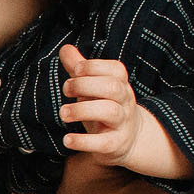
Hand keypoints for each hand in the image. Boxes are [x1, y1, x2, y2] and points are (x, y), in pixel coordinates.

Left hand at [58, 44, 136, 161]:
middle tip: (66, 90)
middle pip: (112, 87)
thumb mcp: (93, 86)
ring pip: (110, 111)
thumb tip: (65, 48)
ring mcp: (122, 124)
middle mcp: (125, 102)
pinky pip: (103, 142)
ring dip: (82, 110)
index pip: (115, 69)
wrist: (129, 139)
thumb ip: (79, 68)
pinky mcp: (115, 144)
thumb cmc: (104, 106)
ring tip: (63, 113)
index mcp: (121, 84)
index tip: (76, 71)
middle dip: (85, 85)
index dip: (93, 67)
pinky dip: (84, 141)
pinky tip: (67, 139)